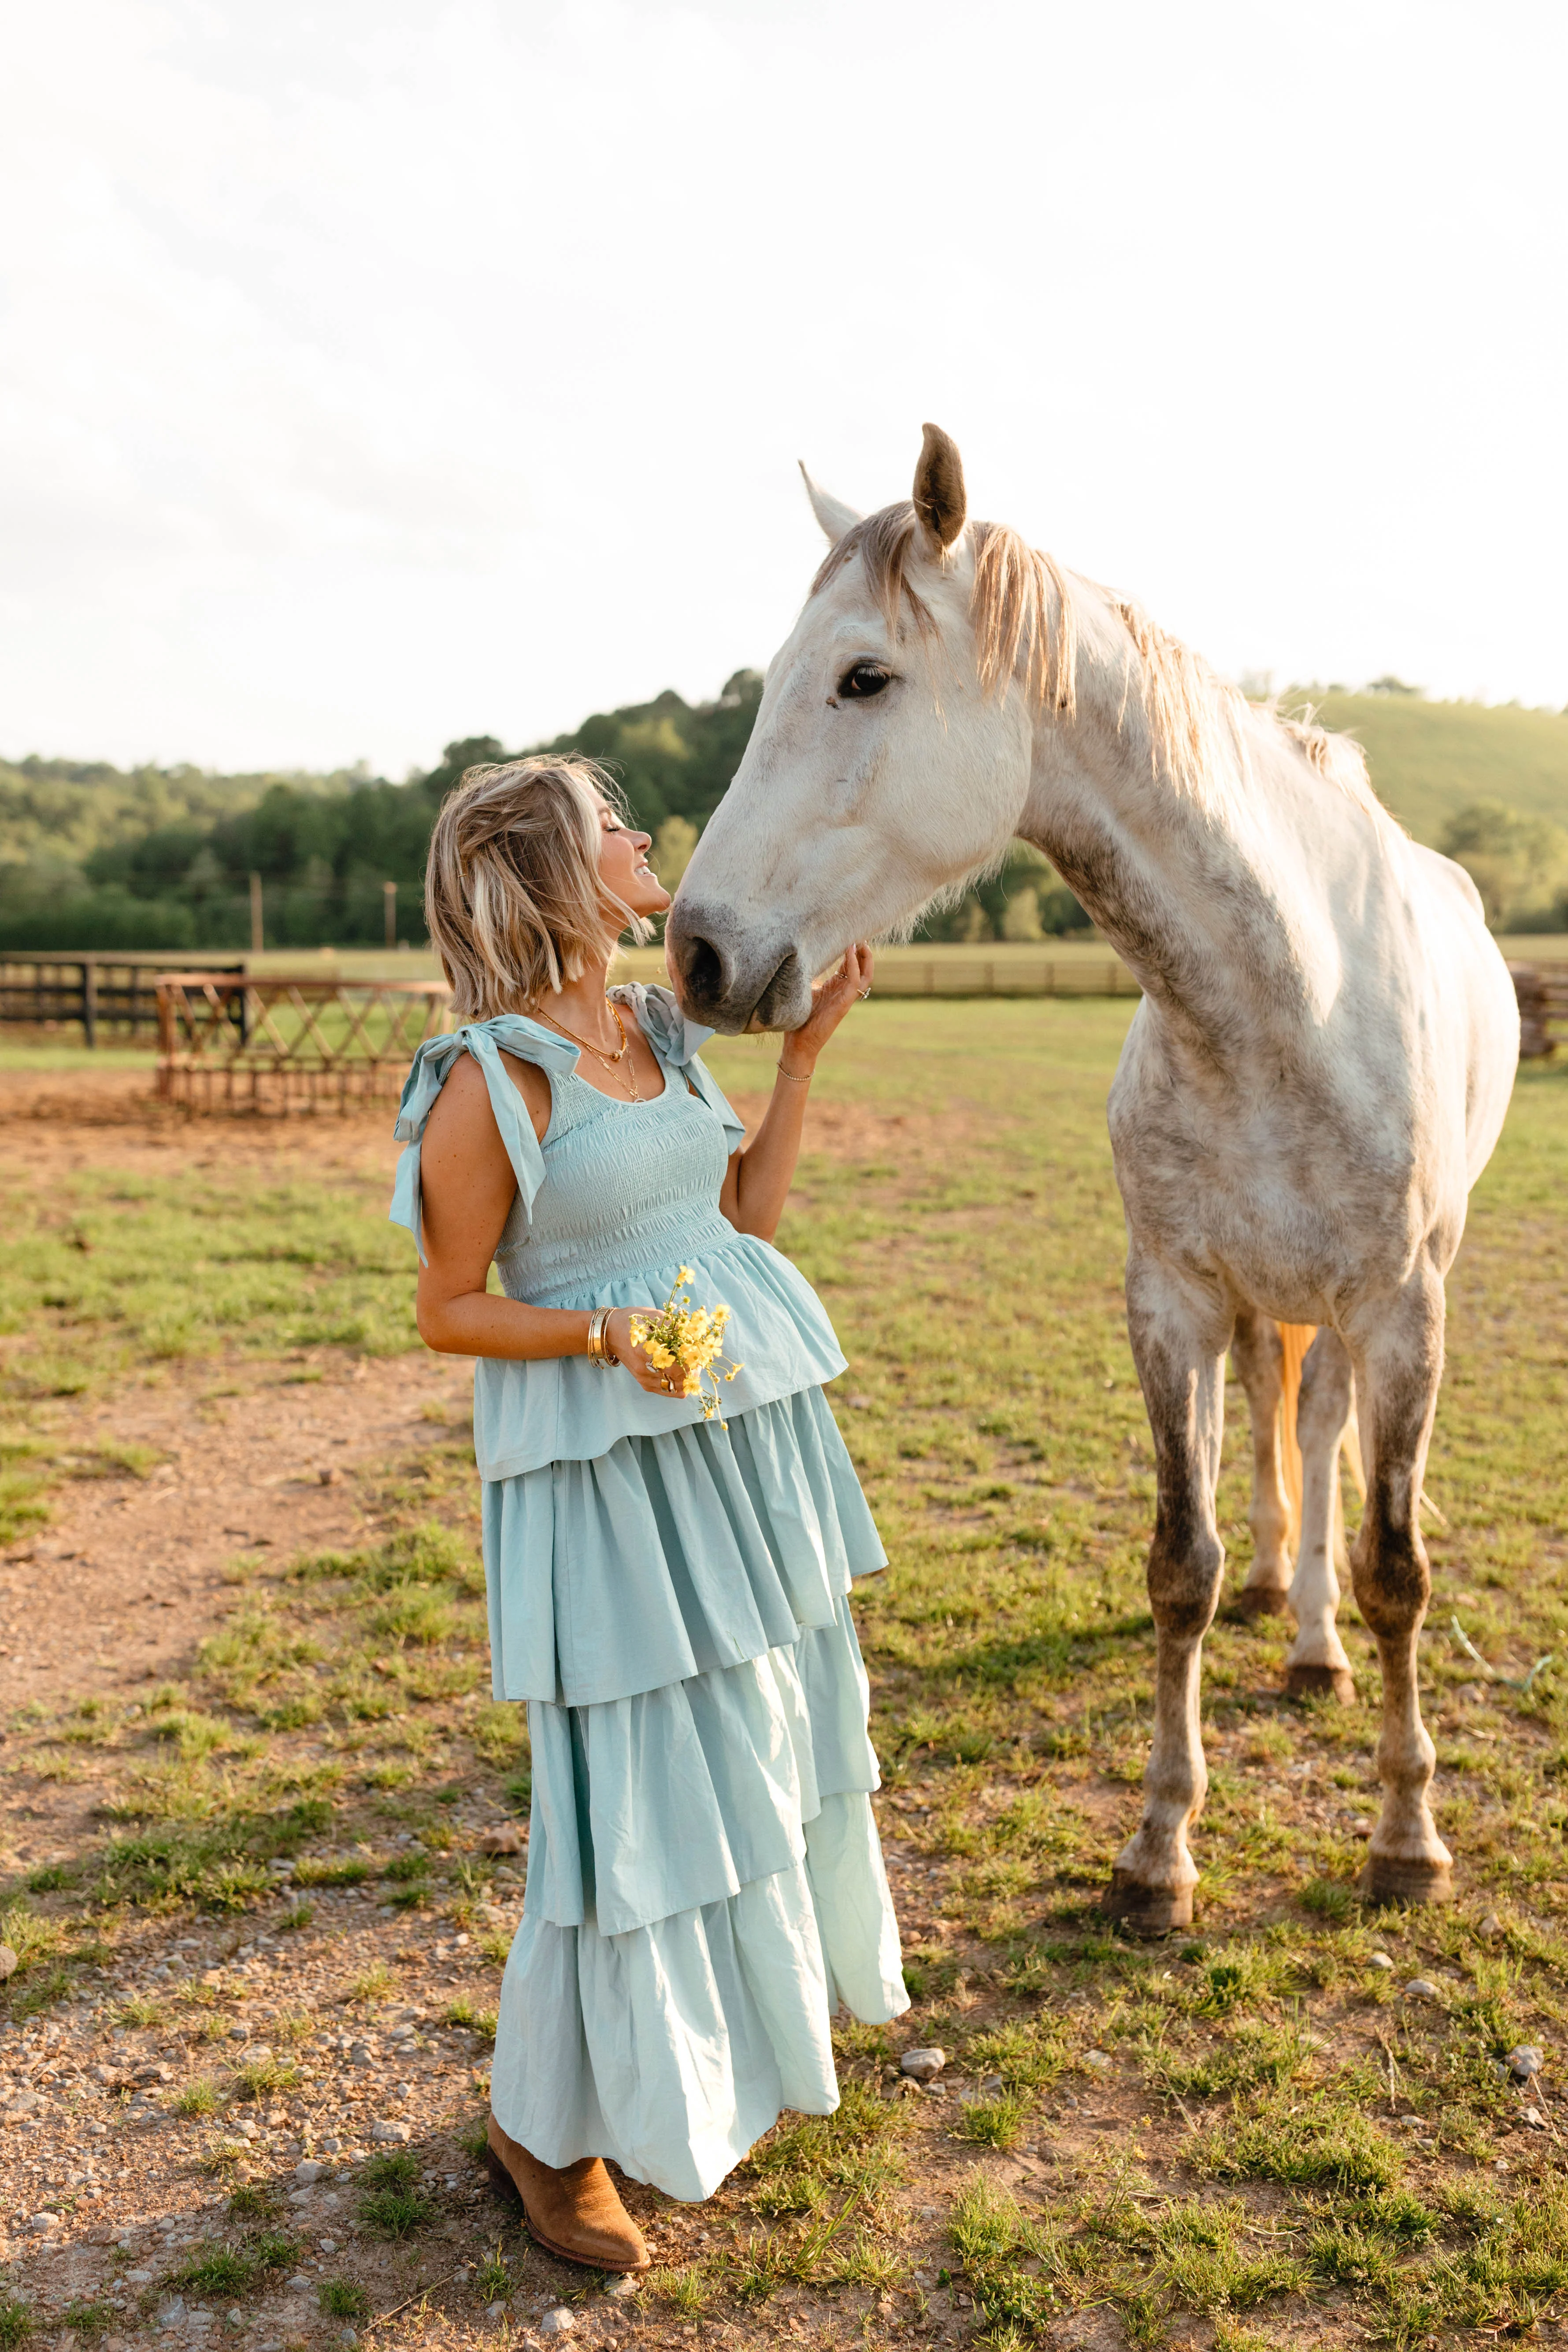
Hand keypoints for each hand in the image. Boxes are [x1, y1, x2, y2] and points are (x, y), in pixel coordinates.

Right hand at [604, 1307, 691, 1399]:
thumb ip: (673, 1325)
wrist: (610, 1333)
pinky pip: (668, 1391)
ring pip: (676, 1388)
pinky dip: (679, 1384)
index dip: (692, 1360)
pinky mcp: (644, 1383)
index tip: (699, 1353)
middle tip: (699, 1360)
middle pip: (679, 1378)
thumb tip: (694, 1332)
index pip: (677, 1364)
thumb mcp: (653, 1316)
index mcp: (645, 1350)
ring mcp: (643, 1378)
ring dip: (688, 1378)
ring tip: (693, 1366)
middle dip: (694, 1370)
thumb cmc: (632, 1321)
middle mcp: (644, 1368)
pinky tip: (683, 1373)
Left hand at [778, 942, 872, 1077]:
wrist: (799, 1043)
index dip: (853, 950)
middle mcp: (844, 991)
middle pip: (863, 967)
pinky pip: (855, 980)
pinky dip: (854, 964)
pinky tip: (849, 950)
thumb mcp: (804, 990)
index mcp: (836, 987)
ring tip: (861, 940)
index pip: (851, 965)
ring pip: (865, 974)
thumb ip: (808, 976)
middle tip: (860, 934)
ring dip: (864, 956)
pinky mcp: (844, 1003)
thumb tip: (802, 958)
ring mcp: (846, 997)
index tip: (850, 934)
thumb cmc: (799, 1019)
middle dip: (863, 950)